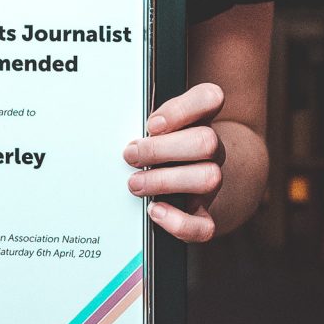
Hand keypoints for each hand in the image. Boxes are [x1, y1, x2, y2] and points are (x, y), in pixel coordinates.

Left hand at [123, 82, 225, 244]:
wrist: (196, 185)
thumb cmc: (167, 150)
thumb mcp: (159, 129)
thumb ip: (145, 125)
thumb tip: (112, 129)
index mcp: (200, 120)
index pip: (210, 98)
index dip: (182, 110)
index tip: (151, 124)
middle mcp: (212, 150)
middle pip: (206, 141)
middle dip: (161, 149)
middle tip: (131, 155)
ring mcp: (212, 182)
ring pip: (209, 178)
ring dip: (165, 181)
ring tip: (135, 183)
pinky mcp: (206, 215)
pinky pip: (204, 225)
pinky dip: (178, 222)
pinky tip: (155, 211)